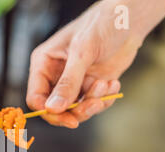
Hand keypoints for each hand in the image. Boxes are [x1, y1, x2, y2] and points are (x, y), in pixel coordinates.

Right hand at [26, 0, 143, 127]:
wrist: (129, 20)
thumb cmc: (101, 25)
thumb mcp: (82, 53)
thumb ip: (68, 82)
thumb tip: (53, 108)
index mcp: (43, 64)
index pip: (36, 97)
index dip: (49, 111)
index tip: (68, 119)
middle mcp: (55, 76)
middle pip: (55, 109)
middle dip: (75, 111)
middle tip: (93, 106)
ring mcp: (73, 83)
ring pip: (75, 110)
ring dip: (93, 103)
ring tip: (106, 85)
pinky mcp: (90, 87)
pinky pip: (92, 105)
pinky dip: (104, 99)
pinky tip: (113, 83)